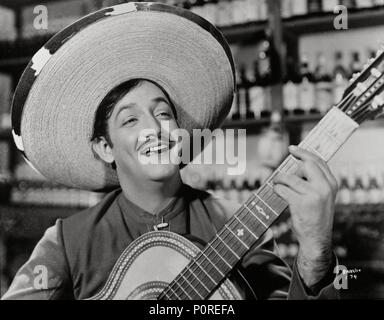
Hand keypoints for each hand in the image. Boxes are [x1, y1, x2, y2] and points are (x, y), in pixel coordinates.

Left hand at [273, 145, 337, 285]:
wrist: (316, 238)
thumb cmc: (316, 216)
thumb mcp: (323, 196)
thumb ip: (316, 181)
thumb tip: (298, 164)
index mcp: (332, 183)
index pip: (318, 161)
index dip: (304, 153)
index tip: (293, 148)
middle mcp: (325, 187)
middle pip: (306, 164)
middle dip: (291, 163)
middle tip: (282, 167)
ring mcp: (313, 195)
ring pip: (290, 177)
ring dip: (279, 179)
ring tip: (276, 183)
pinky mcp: (301, 203)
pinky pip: (283, 189)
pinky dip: (277, 189)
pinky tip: (277, 191)